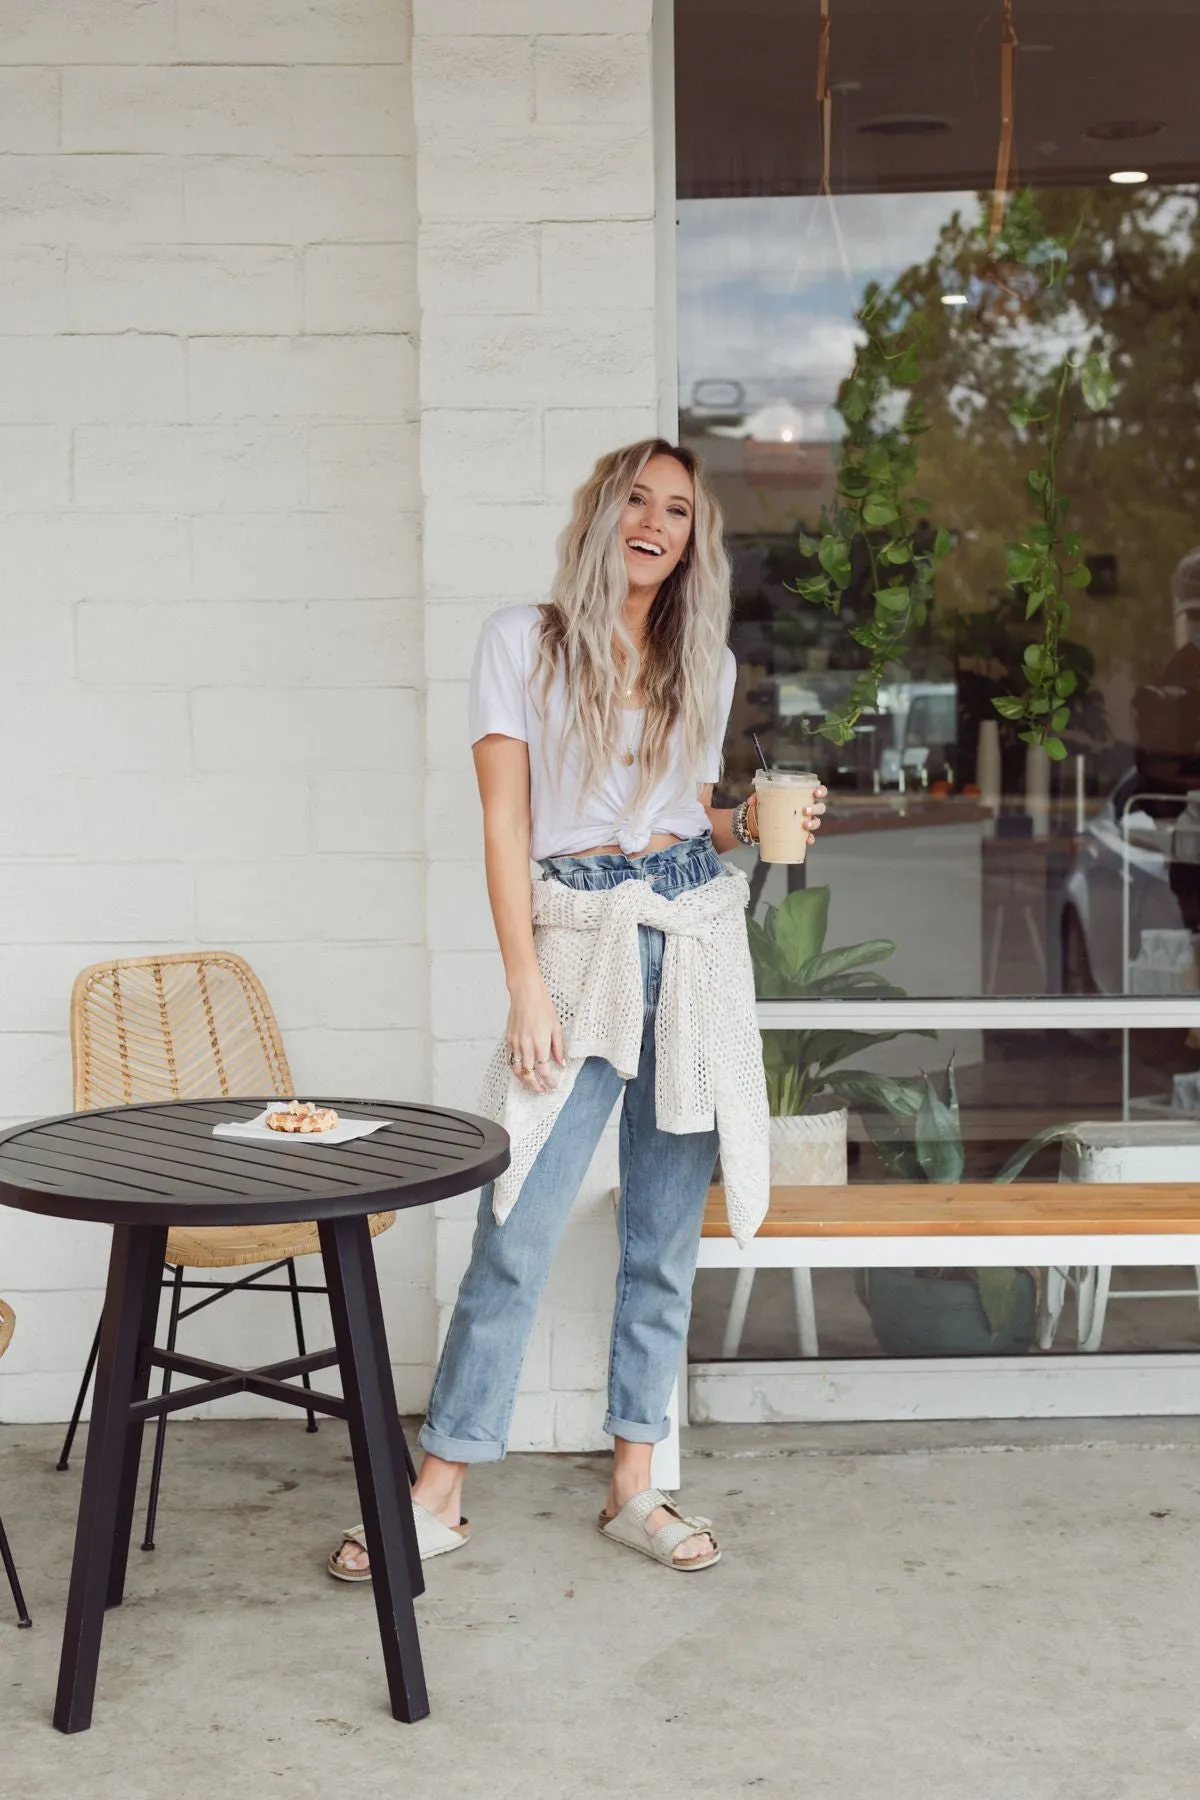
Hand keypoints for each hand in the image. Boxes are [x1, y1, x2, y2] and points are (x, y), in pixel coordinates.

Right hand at [506, 973, 564, 1094]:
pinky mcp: (508, 1039)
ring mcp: (515, 1043)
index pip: (544, 1070)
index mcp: (540, 1043)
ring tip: (531, 1085)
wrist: (525, 994)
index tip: (552, 1086)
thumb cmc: (542, 1007)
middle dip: (535, 1086)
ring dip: (524, 1080)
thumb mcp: (556, 1027)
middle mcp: (526, 1046)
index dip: (548, 1081)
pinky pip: (510, 1059)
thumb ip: (558, 1047)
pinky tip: (521, 1071)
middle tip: (542, 1091)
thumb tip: (561, 1063)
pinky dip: (515, 1068)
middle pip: (528, 1074)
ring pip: (517, 1069)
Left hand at [747, 784, 828, 847]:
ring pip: (817, 822)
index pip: (817, 791)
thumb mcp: (762, 799)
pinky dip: (809, 839)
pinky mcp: (800, 834)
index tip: (816, 792)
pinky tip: (806, 840)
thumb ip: (757, 797)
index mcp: (801, 797)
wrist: (761, 824)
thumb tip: (751, 801)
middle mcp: (806, 809)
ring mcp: (804, 822)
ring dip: (813, 823)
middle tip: (805, 810)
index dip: (821, 791)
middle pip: (820, 807)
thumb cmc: (767, 807)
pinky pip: (809, 837)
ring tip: (804, 825)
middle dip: (815, 808)